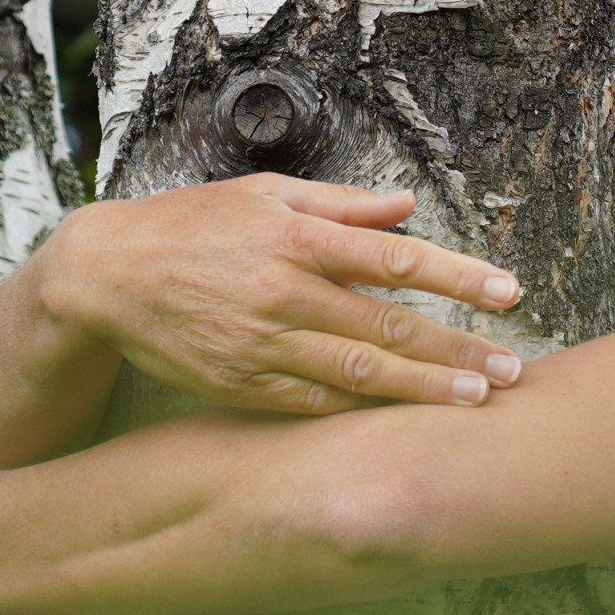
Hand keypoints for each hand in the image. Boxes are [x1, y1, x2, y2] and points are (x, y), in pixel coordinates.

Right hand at [39, 175, 524, 414]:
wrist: (102, 276)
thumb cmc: (193, 226)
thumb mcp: (266, 196)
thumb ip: (343, 205)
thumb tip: (409, 204)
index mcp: (299, 240)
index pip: (398, 259)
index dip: (459, 277)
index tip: (508, 292)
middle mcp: (287, 294)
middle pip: (391, 327)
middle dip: (459, 350)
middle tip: (512, 368)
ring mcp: (265, 345)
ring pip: (361, 374)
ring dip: (424, 389)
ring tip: (476, 399)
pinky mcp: (243, 385)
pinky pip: (317, 403)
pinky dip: (365, 411)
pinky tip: (405, 418)